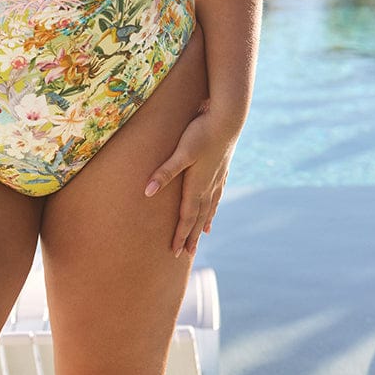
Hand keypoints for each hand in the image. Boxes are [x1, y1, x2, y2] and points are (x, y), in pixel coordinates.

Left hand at [144, 108, 238, 257]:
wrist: (228, 120)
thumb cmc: (201, 134)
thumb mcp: (181, 153)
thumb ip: (165, 172)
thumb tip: (147, 191)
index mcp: (196, 186)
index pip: (186, 217)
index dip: (180, 235)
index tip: (175, 252)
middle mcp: (208, 188)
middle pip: (198, 218)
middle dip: (191, 236)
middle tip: (186, 254)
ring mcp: (217, 180)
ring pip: (209, 209)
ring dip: (203, 224)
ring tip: (202, 237)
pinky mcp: (221, 171)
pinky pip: (216, 196)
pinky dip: (213, 208)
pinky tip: (213, 210)